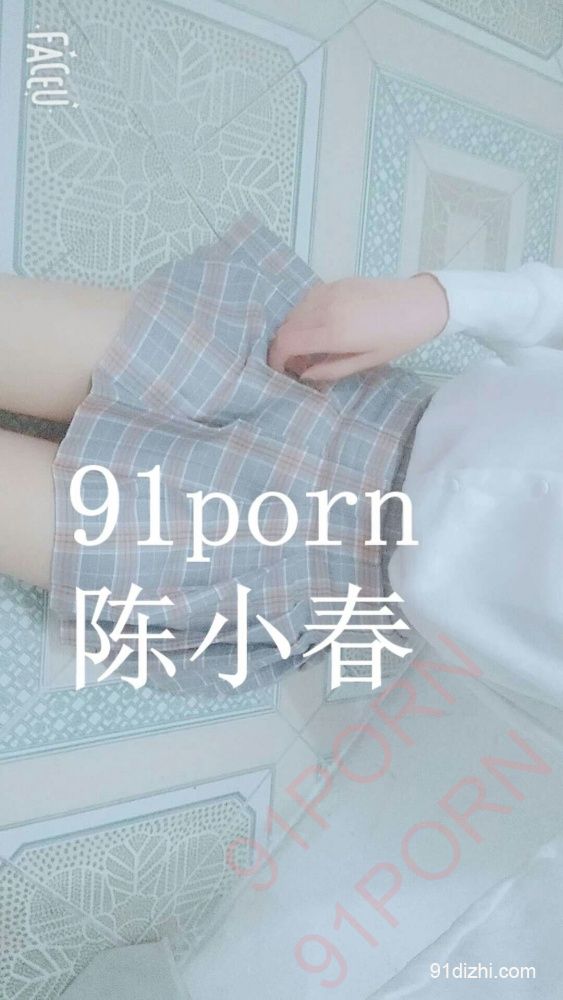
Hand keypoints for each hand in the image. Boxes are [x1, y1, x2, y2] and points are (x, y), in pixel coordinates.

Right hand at [268, 273, 448, 381]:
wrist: (420, 303)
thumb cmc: (397, 338)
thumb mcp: (366, 362)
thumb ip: (331, 370)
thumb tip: (304, 374)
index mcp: (334, 332)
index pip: (286, 342)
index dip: (277, 358)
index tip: (282, 370)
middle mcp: (325, 308)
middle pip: (285, 327)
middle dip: (284, 348)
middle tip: (298, 363)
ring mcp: (329, 292)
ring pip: (293, 313)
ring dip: (293, 331)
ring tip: (310, 346)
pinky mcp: (335, 282)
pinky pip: (307, 300)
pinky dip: (304, 316)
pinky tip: (319, 326)